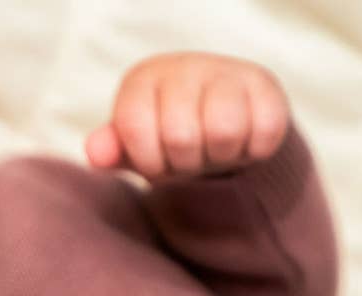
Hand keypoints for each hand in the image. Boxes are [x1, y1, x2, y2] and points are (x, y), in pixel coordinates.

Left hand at [84, 52, 290, 182]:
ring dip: (220, 157)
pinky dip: (254, 151)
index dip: (151, 161)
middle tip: (190, 154)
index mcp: (143, 80)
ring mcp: (226, 72)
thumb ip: (114, 150)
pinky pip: (263, 134)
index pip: (138, 131)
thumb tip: (96, 152)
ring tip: (215, 147)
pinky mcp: (265, 86)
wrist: (223, 121)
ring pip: (225, 133)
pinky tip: (244, 140)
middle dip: (186, 163)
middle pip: (182, 138)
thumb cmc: (168, 137)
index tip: (157, 158)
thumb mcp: (136, 147)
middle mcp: (183, 67)